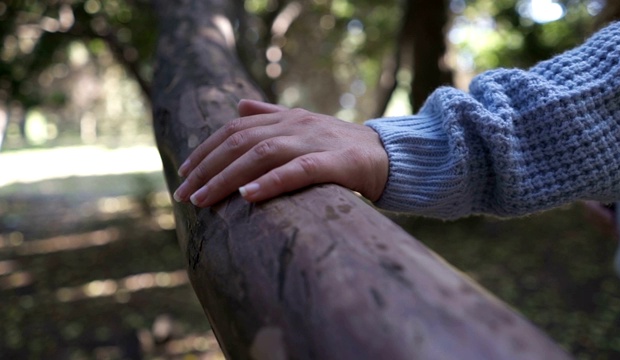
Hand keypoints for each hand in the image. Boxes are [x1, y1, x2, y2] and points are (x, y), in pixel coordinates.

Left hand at [172, 99, 388, 206]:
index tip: (184, 173)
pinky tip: (247, 196)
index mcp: (285, 117)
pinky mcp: (333, 163)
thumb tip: (239, 106)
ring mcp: (313, 141)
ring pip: (261, 154)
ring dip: (227, 177)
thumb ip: (271, 115)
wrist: (386, 156)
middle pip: (240, 142)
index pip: (235, 130)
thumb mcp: (303, 126)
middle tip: (184, 195)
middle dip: (207, 168)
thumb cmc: (339, 147)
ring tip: (203, 199)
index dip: (206, 150)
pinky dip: (271, 182)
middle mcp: (295, 125)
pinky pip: (297, 170)